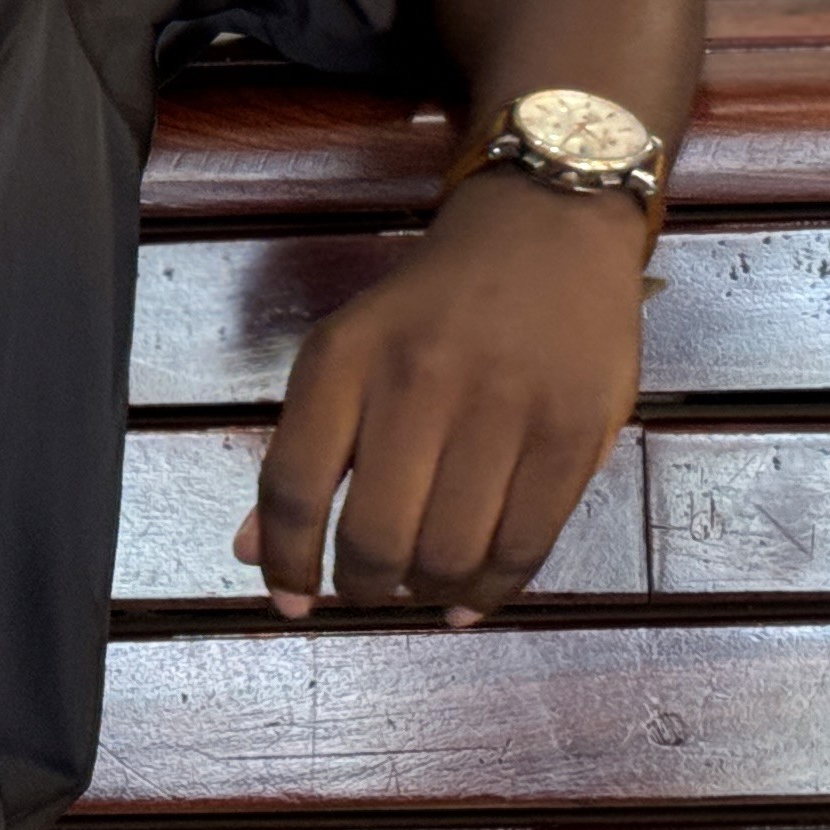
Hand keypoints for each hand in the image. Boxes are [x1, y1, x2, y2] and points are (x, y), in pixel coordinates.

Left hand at [235, 172, 643, 622]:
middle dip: (363, 585)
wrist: (546, 229)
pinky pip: (523, 549)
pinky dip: (489, 592)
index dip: (286, 561)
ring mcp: (503, 411)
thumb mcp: (348, 349)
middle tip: (368, 587)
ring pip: (449, 555)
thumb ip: (304, 449)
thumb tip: (255, 552)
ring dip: (426, 592)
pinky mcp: (574, 436)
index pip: (294, 486)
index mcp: (345, 357)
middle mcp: (418, 382)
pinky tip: (469, 597)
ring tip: (421, 585)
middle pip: (375, 538)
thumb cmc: (432, 302)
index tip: (288, 599)